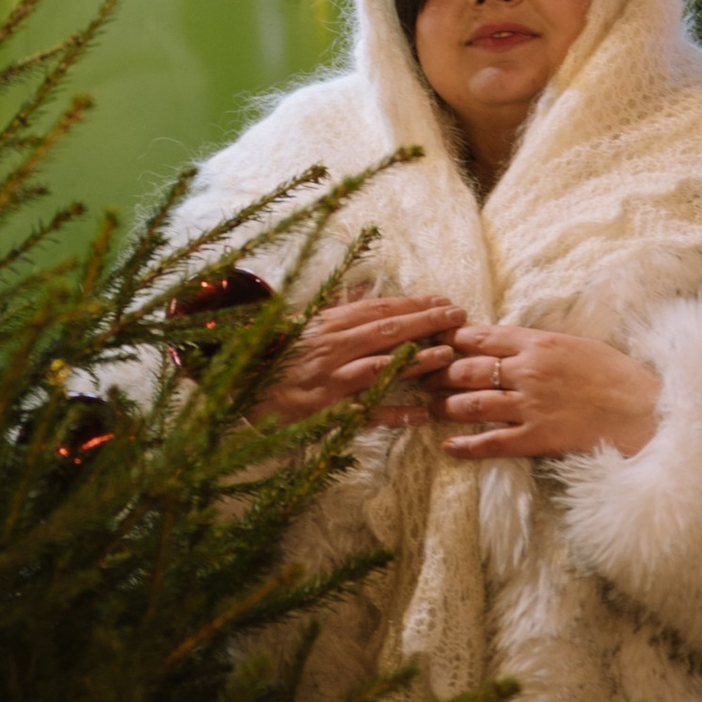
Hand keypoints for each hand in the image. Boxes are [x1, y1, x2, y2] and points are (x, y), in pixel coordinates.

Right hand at [251, 292, 463, 430]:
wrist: (242, 387)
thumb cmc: (278, 354)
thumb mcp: (306, 322)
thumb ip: (339, 305)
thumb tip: (367, 285)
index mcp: (329, 324)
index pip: (379, 308)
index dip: (413, 304)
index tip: (443, 300)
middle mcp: (333, 347)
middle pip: (386, 330)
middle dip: (425, 322)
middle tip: (458, 317)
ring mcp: (332, 379)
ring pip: (381, 366)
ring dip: (416, 359)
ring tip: (448, 354)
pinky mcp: (329, 410)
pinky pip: (367, 412)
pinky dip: (395, 414)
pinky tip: (422, 415)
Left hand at [438, 321, 659, 461]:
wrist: (645, 410)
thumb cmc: (616, 375)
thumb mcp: (576, 346)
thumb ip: (539, 344)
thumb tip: (510, 342)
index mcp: (538, 343)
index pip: (481, 336)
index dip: (451, 338)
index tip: (432, 340)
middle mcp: (528, 371)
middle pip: (468, 369)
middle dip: (439, 373)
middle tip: (421, 377)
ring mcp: (531, 405)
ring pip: (473, 404)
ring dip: (446, 406)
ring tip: (430, 409)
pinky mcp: (538, 437)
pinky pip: (493, 443)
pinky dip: (467, 446)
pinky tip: (449, 447)